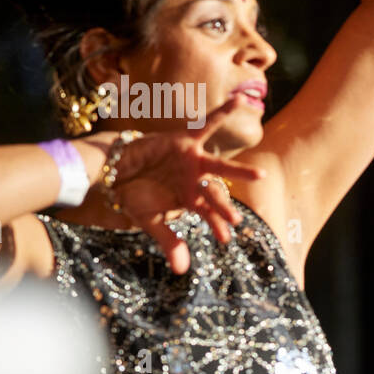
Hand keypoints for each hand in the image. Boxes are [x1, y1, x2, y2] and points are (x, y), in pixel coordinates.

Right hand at [106, 123, 265, 273]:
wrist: (112, 168)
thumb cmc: (132, 194)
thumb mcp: (148, 220)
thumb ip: (168, 241)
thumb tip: (182, 270)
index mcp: (188, 199)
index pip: (207, 214)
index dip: (216, 224)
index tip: (226, 238)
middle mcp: (195, 181)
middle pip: (216, 194)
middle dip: (226, 206)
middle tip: (238, 219)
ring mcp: (193, 161)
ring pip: (218, 168)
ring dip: (238, 172)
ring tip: (261, 176)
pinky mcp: (186, 141)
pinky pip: (207, 125)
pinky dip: (223, 113)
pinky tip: (239, 102)